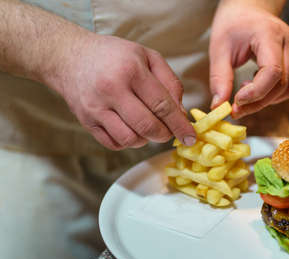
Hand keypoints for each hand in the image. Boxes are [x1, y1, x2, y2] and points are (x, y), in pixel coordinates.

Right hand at [50, 33, 195, 149]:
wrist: (69, 56)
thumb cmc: (114, 56)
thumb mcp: (148, 57)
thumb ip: (170, 83)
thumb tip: (181, 113)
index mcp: (131, 70)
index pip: (162, 106)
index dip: (179, 125)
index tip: (190, 137)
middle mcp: (111, 89)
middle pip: (147, 126)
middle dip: (164, 134)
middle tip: (168, 131)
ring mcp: (95, 107)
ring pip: (130, 140)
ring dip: (145, 139)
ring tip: (146, 126)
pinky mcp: (85, 121)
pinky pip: (113, 144)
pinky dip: (127, 142)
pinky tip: (130, 129)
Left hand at [209, 0, 288, 117]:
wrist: (247, 9)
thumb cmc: (232, 24)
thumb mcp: (219, 48)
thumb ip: (219, 78)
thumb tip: (218, 106)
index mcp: (270, 34)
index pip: (273, 71)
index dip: (256, 92)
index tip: (236, 102)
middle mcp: (288, 42)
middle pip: (281, 84)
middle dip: (257, 102)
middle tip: (235, 110)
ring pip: (288, 89)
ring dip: (266, 101)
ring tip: (244, 94)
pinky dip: (273, 95)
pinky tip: (255, 87)